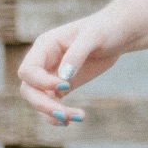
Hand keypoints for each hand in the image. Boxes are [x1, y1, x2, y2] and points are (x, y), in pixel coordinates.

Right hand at [16, 12, 128, 126]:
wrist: (120, 34)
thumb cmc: (106, 28)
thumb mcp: (94, 36)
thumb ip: (77, 53)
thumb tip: (63, 77)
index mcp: (45, 46)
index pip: (28, 71)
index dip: (41, 82)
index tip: (65, 85)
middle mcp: (44, 62)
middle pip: (29, 90)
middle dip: (43, 104)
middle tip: (64, 115)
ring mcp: (51, 75)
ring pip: (39, 100)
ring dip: (53, 113)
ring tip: (77, 117)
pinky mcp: (63, 86)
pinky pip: (53, 103)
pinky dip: (59, 114)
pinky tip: (73, 119)